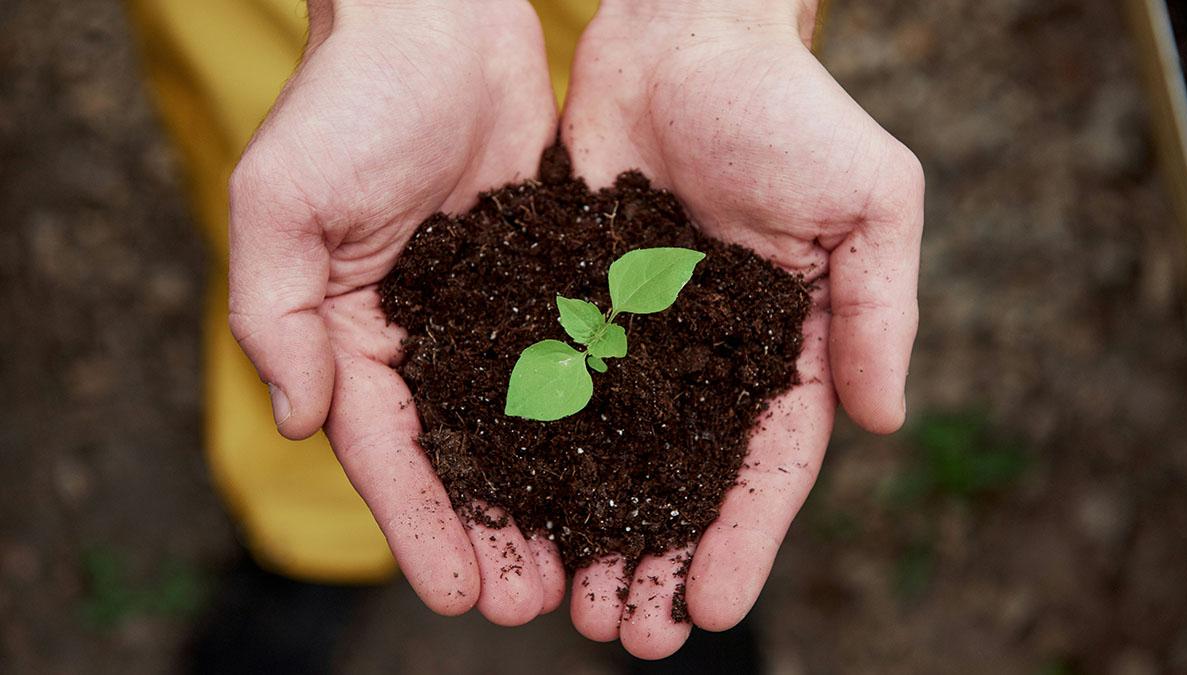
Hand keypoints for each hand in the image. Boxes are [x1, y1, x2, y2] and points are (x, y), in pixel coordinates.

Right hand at [228, 0, 562, 624]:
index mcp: (353, 333)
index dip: (420, 524)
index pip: (386, 450)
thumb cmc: (351, 100)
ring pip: (521, 426)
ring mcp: (487, 312)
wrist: (438, 20)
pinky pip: (567, 362)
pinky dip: (589, 421)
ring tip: (584, 565)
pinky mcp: (545, 279)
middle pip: (457, 457)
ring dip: (547, 497)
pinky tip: (624, 469)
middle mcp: (421, 336)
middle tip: (534, 603)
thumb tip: (303, 421)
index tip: (459, 592)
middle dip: (490, 533)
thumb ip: (279, 315)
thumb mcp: (284, 203)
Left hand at [562, 0, 923, 656]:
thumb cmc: (788, 107)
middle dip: (660, 560)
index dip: (741, 538)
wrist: (683, 33)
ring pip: (614, 456)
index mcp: (787, 345)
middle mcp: (711, 356)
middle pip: (685, 481)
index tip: (708, 608)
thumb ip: (879, 309)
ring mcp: (639, 336)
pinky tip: (515, 509)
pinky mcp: (575, 303)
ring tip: (573, 606)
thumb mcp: (869, 200)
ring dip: (596, 533)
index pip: (768, 464)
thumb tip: (887, 419)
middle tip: (630, 635)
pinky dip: (540, 455)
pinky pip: (555, 390)